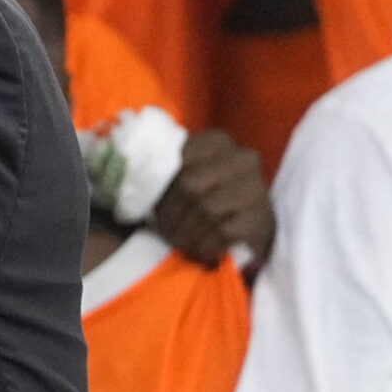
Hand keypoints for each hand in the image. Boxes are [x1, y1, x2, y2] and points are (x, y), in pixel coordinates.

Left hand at [152, 128, 274, 273]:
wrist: (251, 228)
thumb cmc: (208, 199)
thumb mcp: (188, 176)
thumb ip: (165, 170)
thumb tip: (129, 180)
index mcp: (217, 141)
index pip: (176, 160)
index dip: (159, 188)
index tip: (152, 206)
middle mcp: (242, 158)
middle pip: (189, 185)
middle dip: (170, 212)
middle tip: (163, 230)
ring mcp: (256, 187)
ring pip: (206, 208)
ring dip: (185, 231)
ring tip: (178, 241)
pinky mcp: (262, 218)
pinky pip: (224, 232)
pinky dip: (205, 244)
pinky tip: (200, 250)